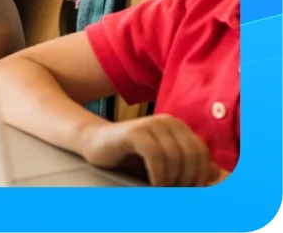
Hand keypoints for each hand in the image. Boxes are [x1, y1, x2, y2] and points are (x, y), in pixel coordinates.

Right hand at [80, 114, 221, 186]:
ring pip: (176, 156)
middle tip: (173, 192)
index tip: (186, 191)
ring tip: (161, 189)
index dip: (198, 176)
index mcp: (178, 127)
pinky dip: (158, 175)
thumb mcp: (167, 164)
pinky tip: (152, 182)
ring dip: (171, 180)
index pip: (202, 153)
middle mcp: (167, 121)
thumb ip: (190, 167)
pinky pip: (156, 155)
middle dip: (186, 179)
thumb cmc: (133, 158)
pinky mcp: (135, 131)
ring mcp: (150, 123)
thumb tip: (218, 176)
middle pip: (192, 155)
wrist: (96, 143)